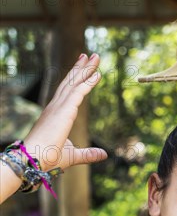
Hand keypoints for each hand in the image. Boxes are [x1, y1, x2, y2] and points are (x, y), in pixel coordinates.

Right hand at [23, 54, 106, 170]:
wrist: (35, 160)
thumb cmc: (48, 159)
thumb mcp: (74, 155)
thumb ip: (88, 153)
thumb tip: (103, 154)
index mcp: (56, 115)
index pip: (67, 92)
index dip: (76, 79)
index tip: (85, 68)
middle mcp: (56, 107)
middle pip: (70, 82)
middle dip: (81, 68)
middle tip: (90, 55)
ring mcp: (59, 107)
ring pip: (75, 83)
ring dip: (86, 69)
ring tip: (95, 57)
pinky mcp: (64, 111)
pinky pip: (79, 92)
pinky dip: (88, 82)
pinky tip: (97, 74)